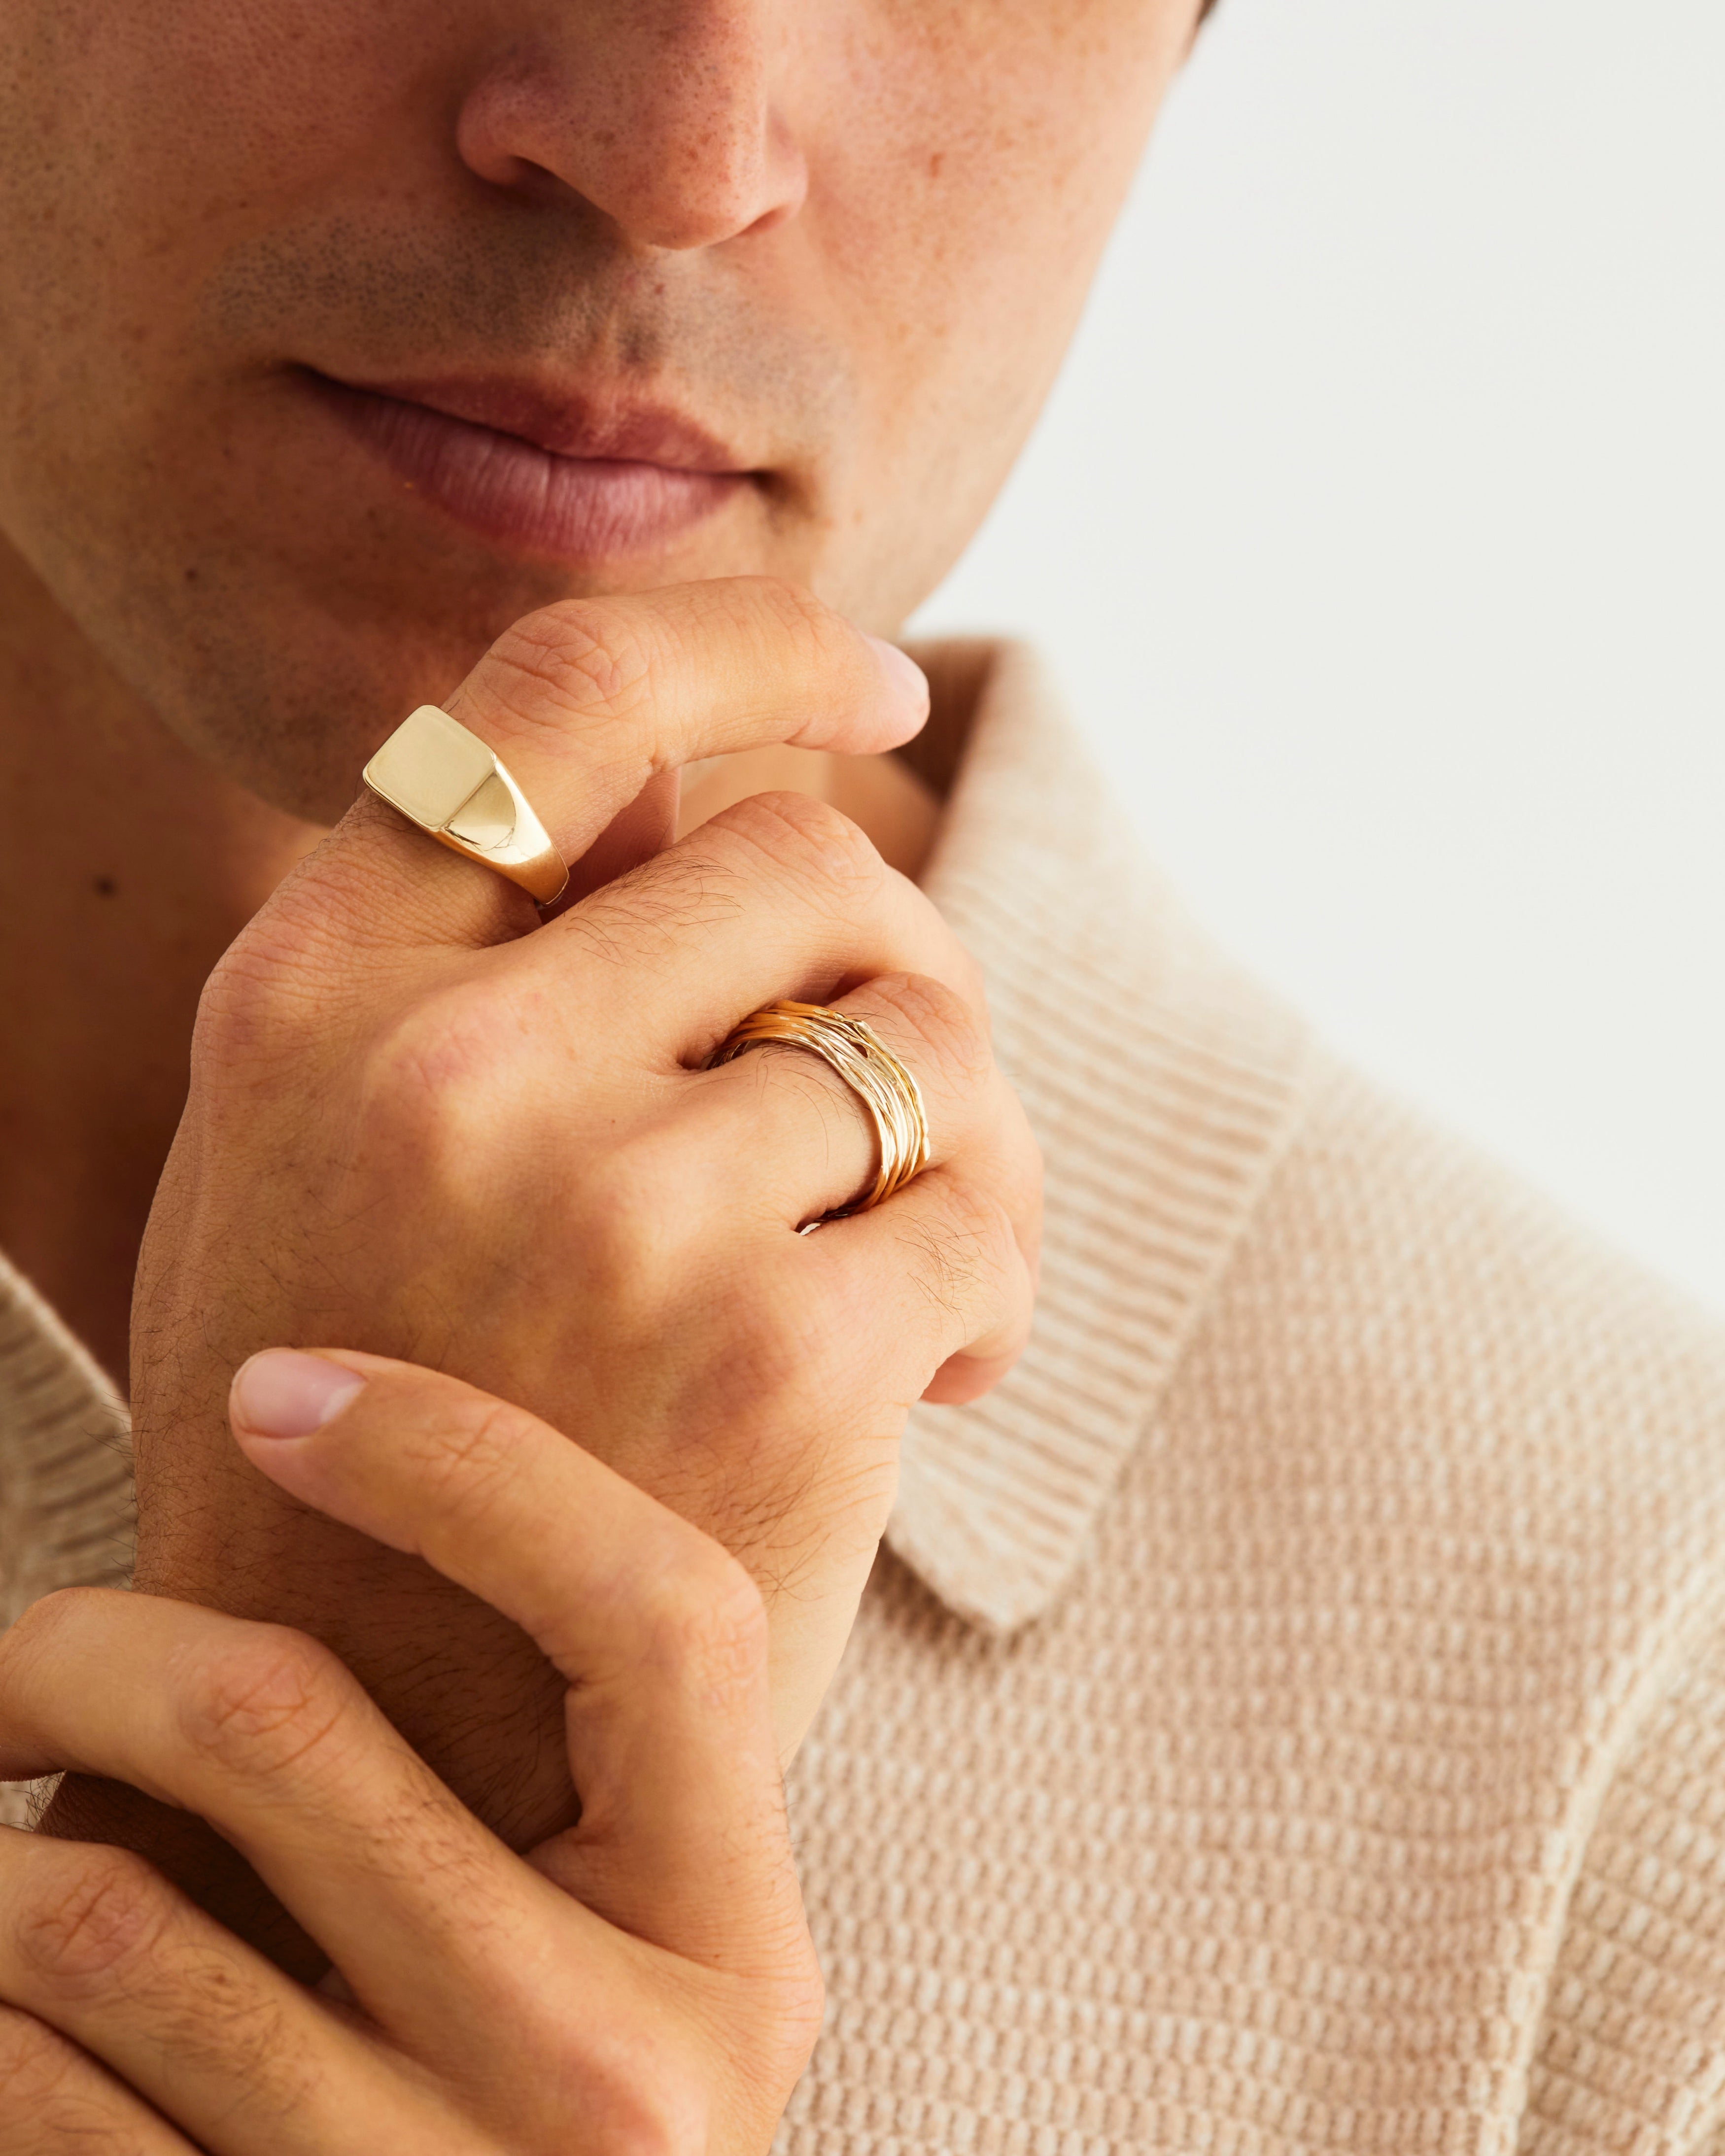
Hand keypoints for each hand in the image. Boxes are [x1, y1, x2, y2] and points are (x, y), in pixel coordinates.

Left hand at [3, 1356, 826, 2152]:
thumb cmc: (551, 2128)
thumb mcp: (630, 1964)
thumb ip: (568, 1796)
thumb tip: (344, 1487)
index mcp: (739, 1956)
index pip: (655, 1612)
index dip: (464, 1457)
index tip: (279, 1384)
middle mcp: (618, 2088)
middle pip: (294, 1730)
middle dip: (83, 1642)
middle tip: (22, 1649)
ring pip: (101, 1916)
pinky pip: (29, 2092)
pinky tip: (10, 1990)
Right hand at [46, 578, 1038, 1940]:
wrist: (367, 1761)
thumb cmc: (362, 1443)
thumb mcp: (314, 1163)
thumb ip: (471, 959)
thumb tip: (704, 781)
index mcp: (313, 993)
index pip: (566, 694)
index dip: (756, 642)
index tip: (880, 685)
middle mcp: (451, 1078)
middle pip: (797, 858)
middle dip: (881, 951)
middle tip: (886, 1082)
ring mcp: (614, 1217)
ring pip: (914, 1030)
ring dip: (956, 1126)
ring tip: (915, 1250)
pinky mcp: (775, 1361)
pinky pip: (981, 1207)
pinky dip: (995, 1273)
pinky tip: (939, 1367)